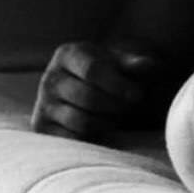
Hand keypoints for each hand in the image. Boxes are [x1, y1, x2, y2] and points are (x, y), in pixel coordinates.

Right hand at [32, 39, 164, 141]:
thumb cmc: (109, 72)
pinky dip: (94, 135)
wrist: (85, 87)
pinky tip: (104, 125)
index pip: (92, 70)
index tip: (139, 95)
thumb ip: (136, 63)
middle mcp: (50, 77)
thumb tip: (150, 65)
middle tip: (134, 107)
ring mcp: (43, 103)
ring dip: (109, 121)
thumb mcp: (122, 62)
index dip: (119, 85)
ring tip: (120, 114)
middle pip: (88, 98)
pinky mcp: (42, 127)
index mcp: (68, 54)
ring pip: (82, 120)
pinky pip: (73, 138)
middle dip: (118, 105)